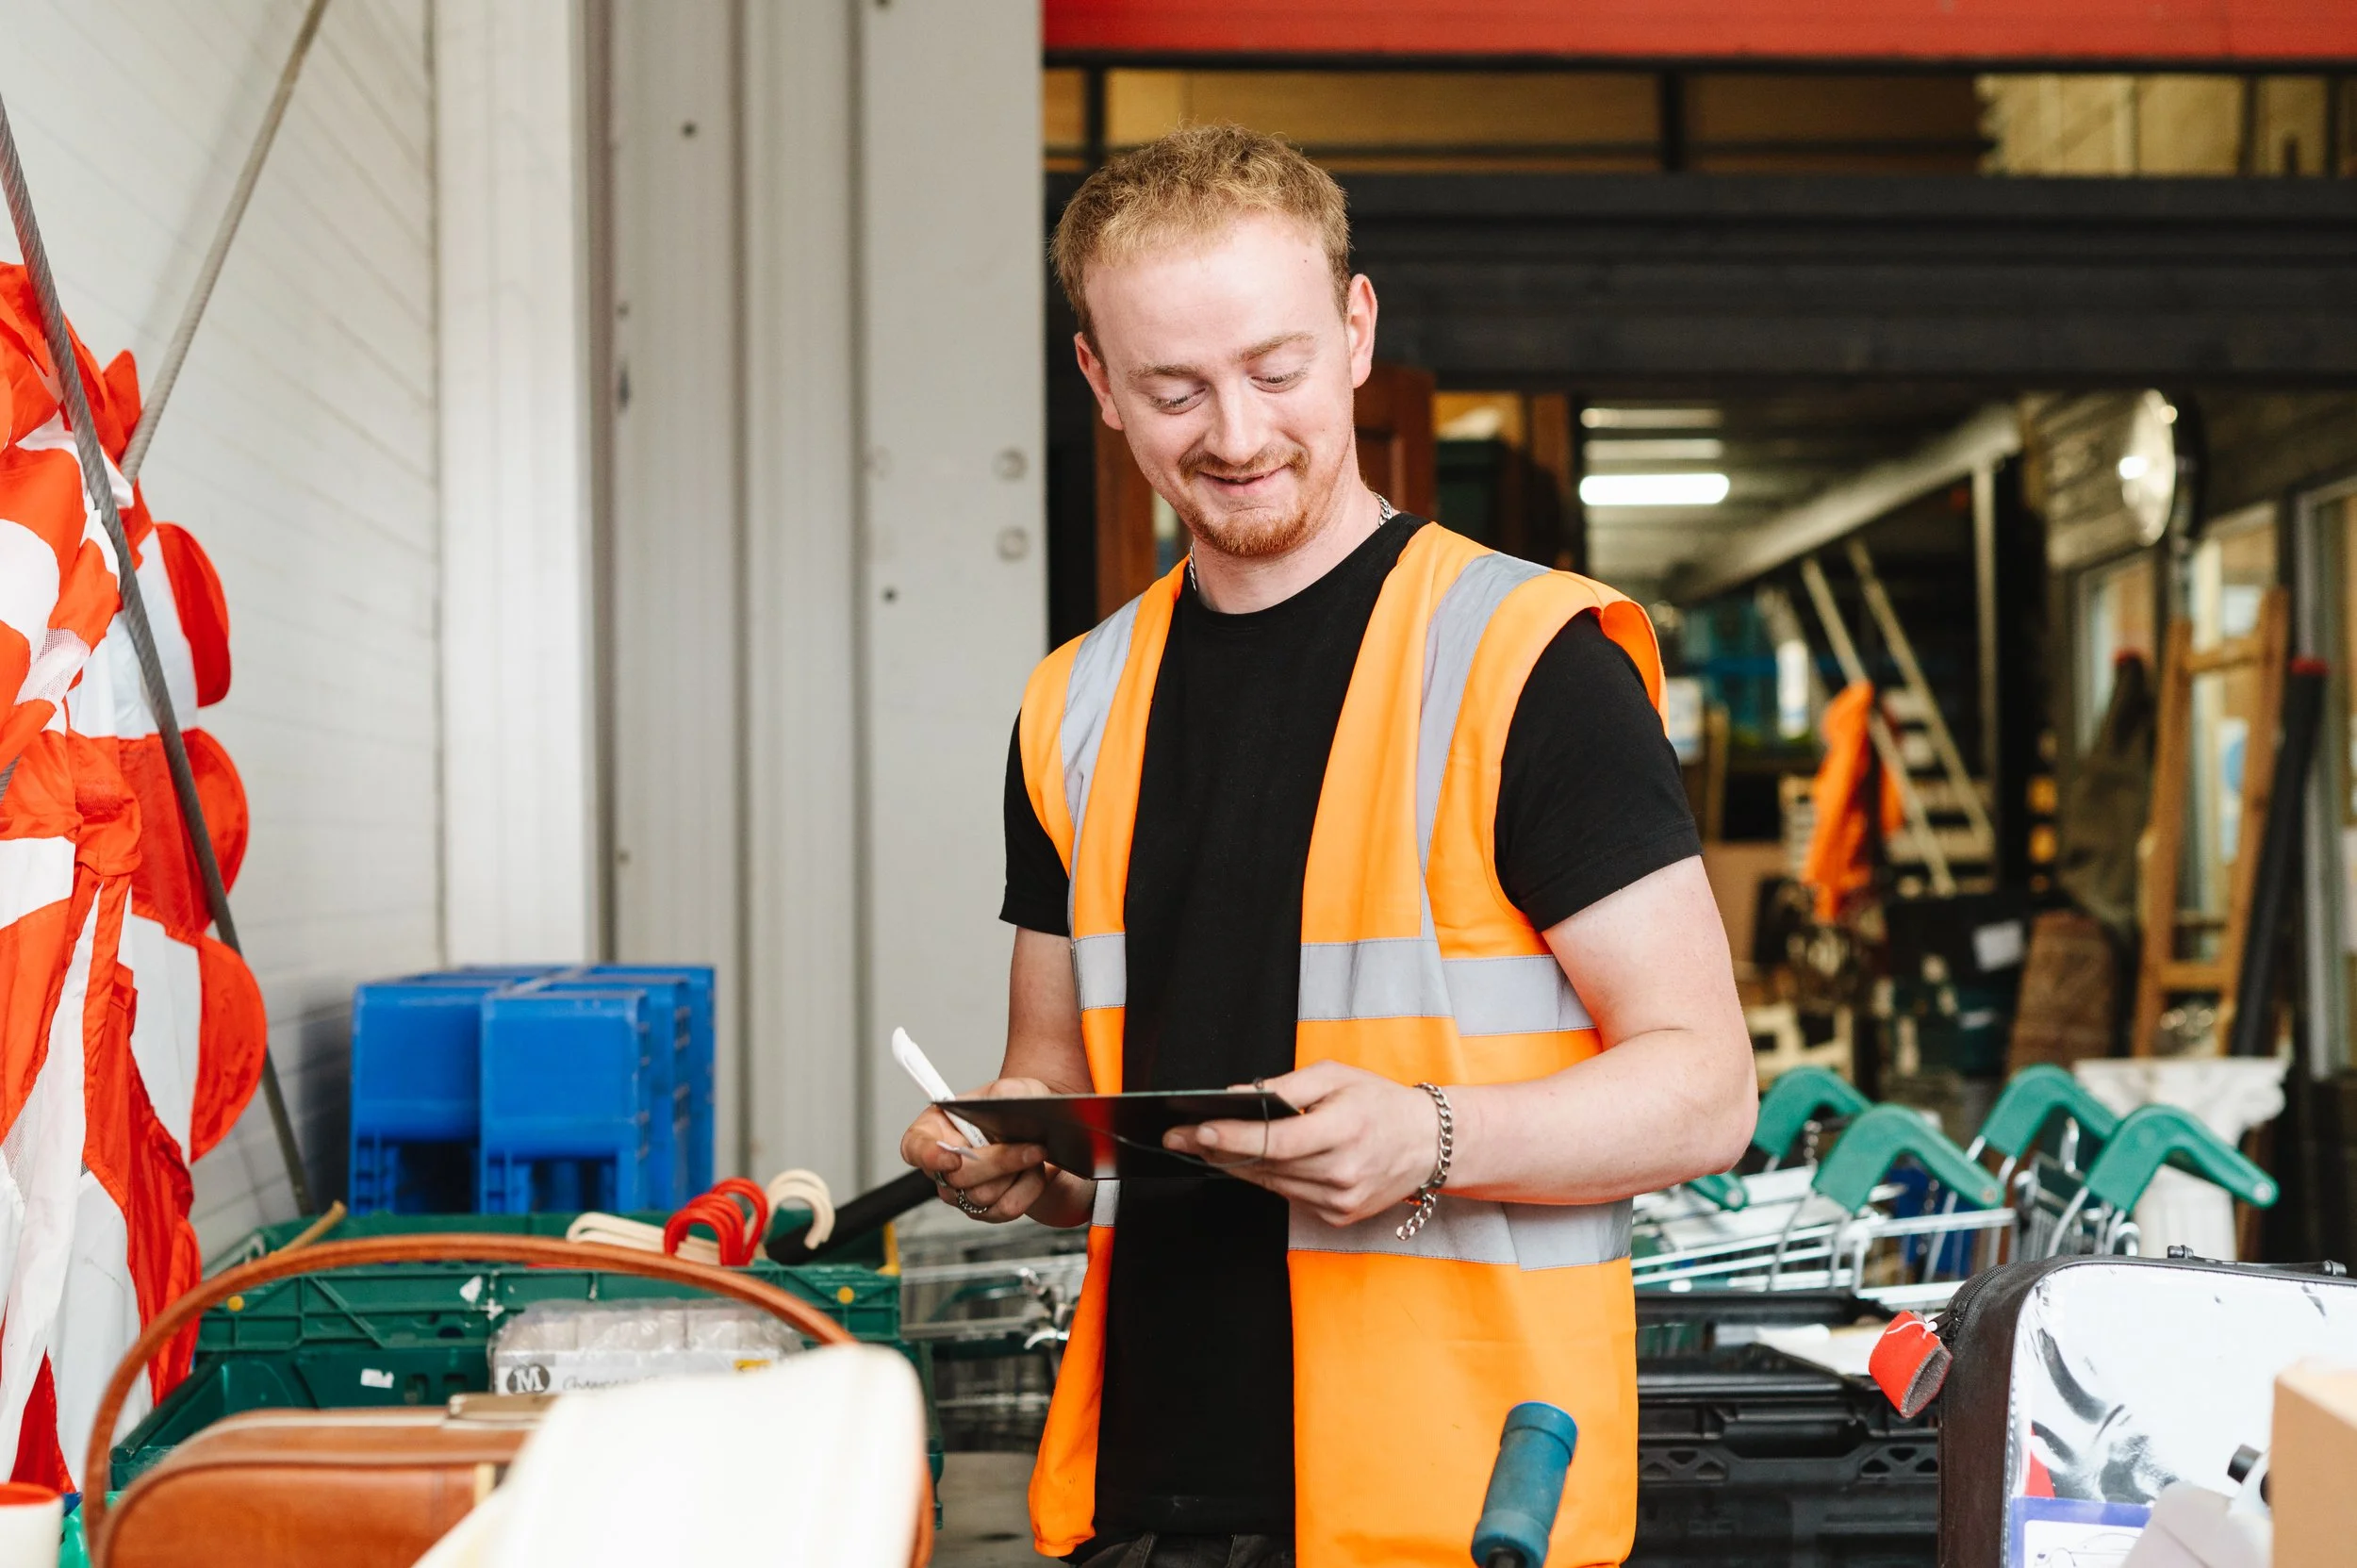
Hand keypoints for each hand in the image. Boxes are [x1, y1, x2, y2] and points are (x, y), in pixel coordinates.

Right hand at [898, 1076, 1062, 1223]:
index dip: (928, 1155)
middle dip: (999, 1161)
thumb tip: (1004, 1105)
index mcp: (935, 1130)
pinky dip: (1029, 1188)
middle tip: (1033, 1146)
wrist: (1042, 1133)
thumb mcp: (1013, 1089)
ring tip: (1034, 1152)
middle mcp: (942, 1165)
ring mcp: (962, 1192)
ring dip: (1018, 1172)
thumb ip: (1004, 1093)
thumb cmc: (1015, 1109)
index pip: (914, 1148)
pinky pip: (1006, 1208)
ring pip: (983, 1195)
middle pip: (957, 1177)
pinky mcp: (987, 1210)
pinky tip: (1034, 1170)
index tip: (953, 1157)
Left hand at [1163, 1061, 1443, 1227]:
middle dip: (1218, 1149)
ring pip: (1271, 1183)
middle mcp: (1343, 1172)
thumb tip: (1237, 1097)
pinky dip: (1267, 1177)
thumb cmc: (1379, 1103)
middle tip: (1178, 1137)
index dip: (1233, 1137)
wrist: (1428, 1144)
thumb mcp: (1335, 1077)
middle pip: (1266, 1165)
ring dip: (1235, 1165)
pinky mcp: (1338, 1216)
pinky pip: (1289, 1195)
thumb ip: (1285, 1087)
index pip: (1276, 1140)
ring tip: (1203, 1145)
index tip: (1197, 1129)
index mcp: (1344, 1130)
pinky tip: (1248, 1161)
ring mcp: (1340, 1200)